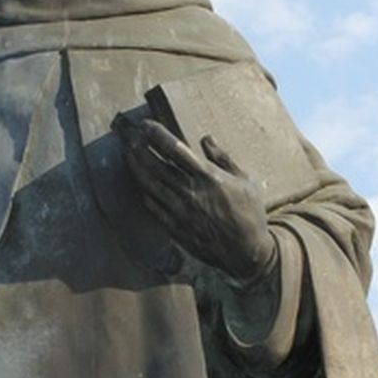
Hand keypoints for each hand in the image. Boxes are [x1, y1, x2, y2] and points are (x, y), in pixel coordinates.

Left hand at [113, 114, 277, 282]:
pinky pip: (153, 207)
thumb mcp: (246, 181)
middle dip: (139, 148)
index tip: (146, 125)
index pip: (175, 149)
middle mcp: (190, 192)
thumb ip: (224, 158)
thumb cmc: (250, 214)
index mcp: (208, 177)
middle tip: (129, 137)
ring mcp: (180, 211)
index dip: (156, 134)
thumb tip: (206, 139)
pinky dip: (145, 192)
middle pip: (155, 165)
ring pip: (150, 184)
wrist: (246, 252)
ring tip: (127, 154)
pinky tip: (140, 183)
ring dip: (136, 167)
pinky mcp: (175, 227)